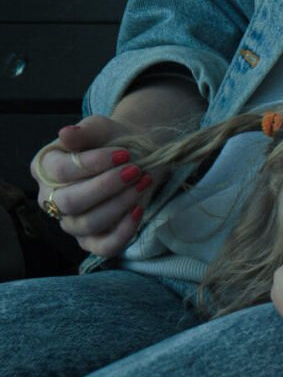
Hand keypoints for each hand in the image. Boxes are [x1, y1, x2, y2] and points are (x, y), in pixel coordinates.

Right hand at [31, 115, 160, 257]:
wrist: (135, 157)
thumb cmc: (111, 141)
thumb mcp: (100, 129)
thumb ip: (84, 132)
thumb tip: (65, 134)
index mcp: (45, 169)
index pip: (60, 172)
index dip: (93, 163)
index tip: (123, 153)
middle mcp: (52, 199)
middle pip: (70, 202)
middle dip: (106, 186)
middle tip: (134, 170)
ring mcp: (71, 223)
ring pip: (88, 224)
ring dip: (119, 204)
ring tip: (142, 183)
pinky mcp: (93, 241)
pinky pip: (104, 247)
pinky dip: (123, 232)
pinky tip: (139, 210)